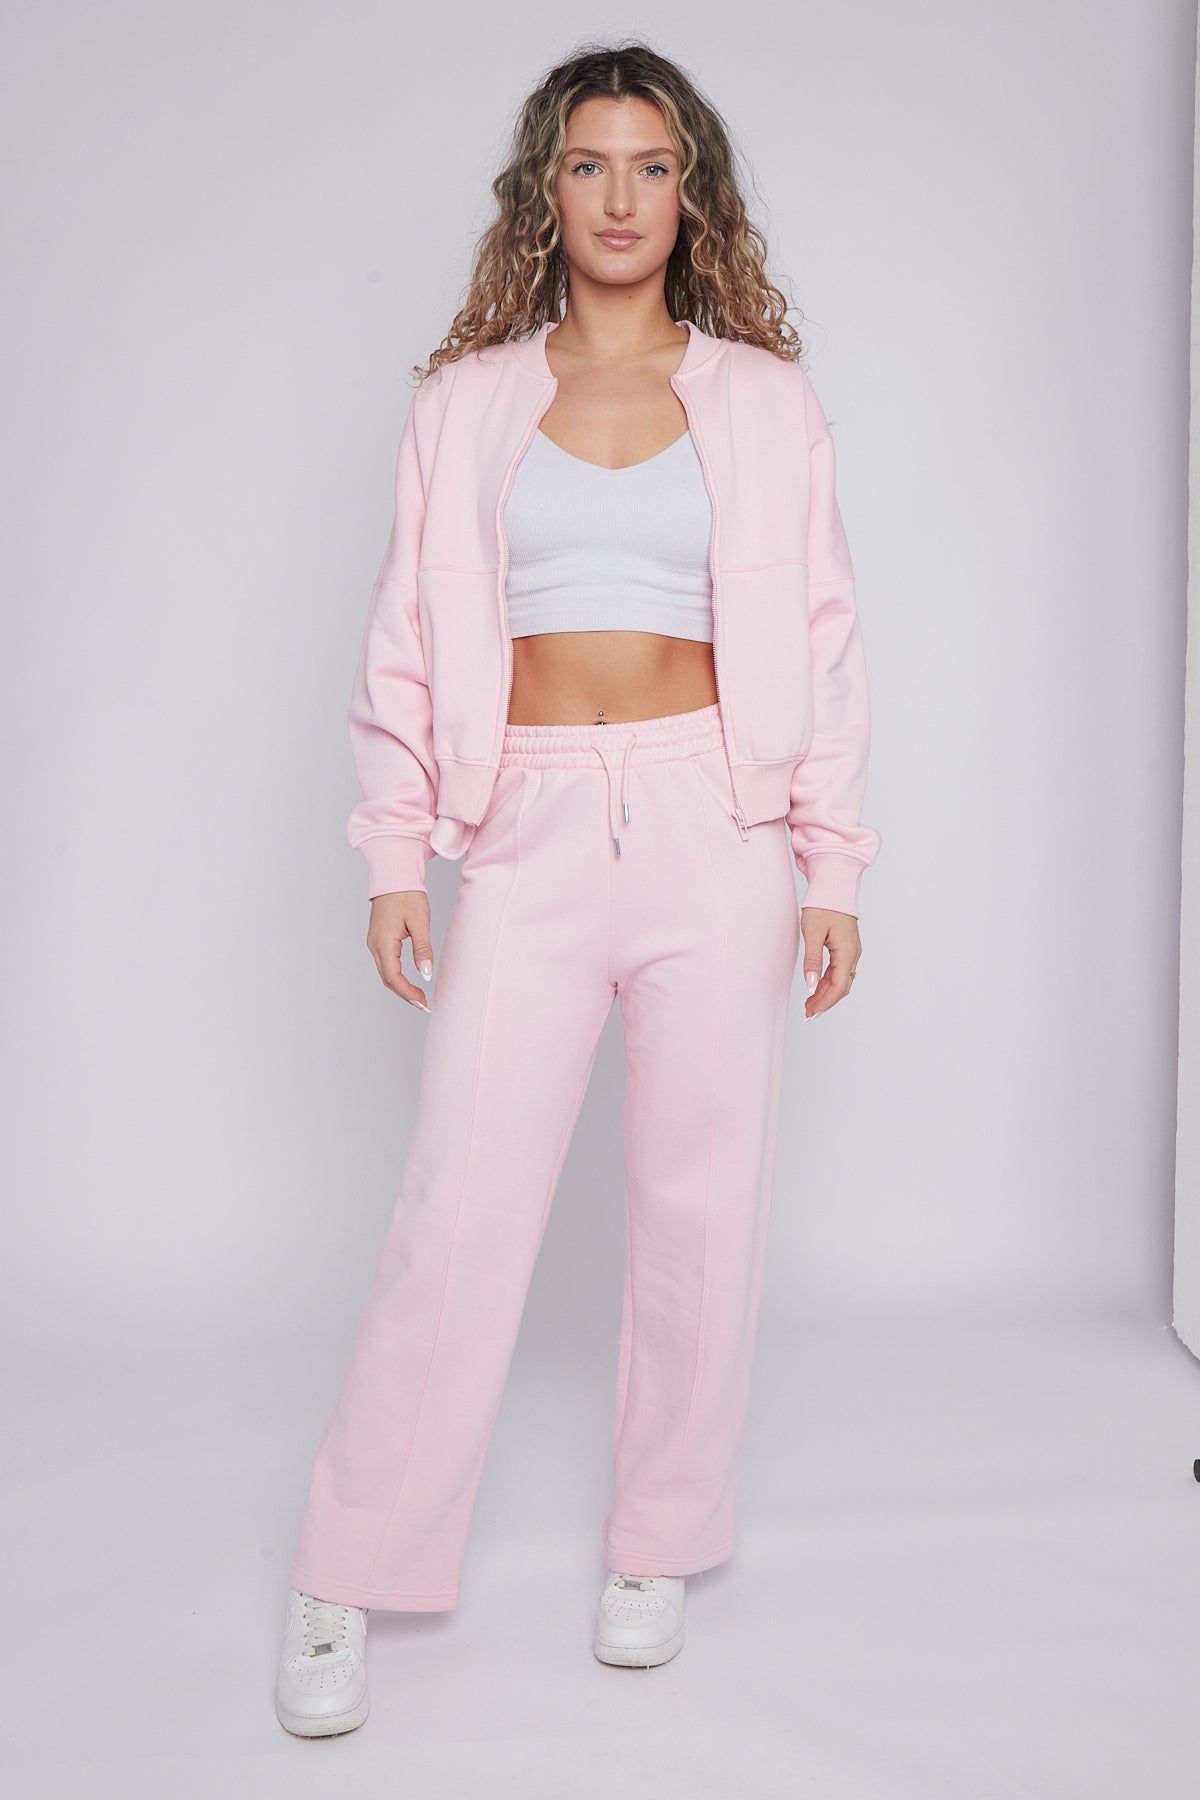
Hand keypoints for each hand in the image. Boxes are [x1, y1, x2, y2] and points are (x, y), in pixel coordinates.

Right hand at [366, 890, 434, 1010]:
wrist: (394, 876)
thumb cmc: (407, 895)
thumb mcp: (420, 921)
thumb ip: (422, 949)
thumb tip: (426, 973)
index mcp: (383, 942)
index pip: (393, 977)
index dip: (407, 993)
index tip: (423, 1002)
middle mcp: (374, 945)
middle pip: (387, 979)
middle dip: (404, 994)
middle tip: (423, 1004)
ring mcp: (374, 942)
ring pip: (385, 973)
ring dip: (400, 987)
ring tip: (418, 996)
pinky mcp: (378, 939)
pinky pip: (385, 964)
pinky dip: (396, 976)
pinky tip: (409, 981)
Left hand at [800, 907, 861, 1019]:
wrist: (834, 886)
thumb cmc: (823, 906)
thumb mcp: (812, 933)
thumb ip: (812, 961)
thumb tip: (811, 986)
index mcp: (847, 952)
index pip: (838, 987)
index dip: (825, 1003)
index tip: (811, 1013)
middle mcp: (853, 954)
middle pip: (842, 987)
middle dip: (825, 1002)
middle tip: (808, 1014)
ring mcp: (851, 951)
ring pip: (841, 980)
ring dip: (826, 994)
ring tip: (809, 1004)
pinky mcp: (846, 947)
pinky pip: (839, 970)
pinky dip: (828, 982)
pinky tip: (816, 988)